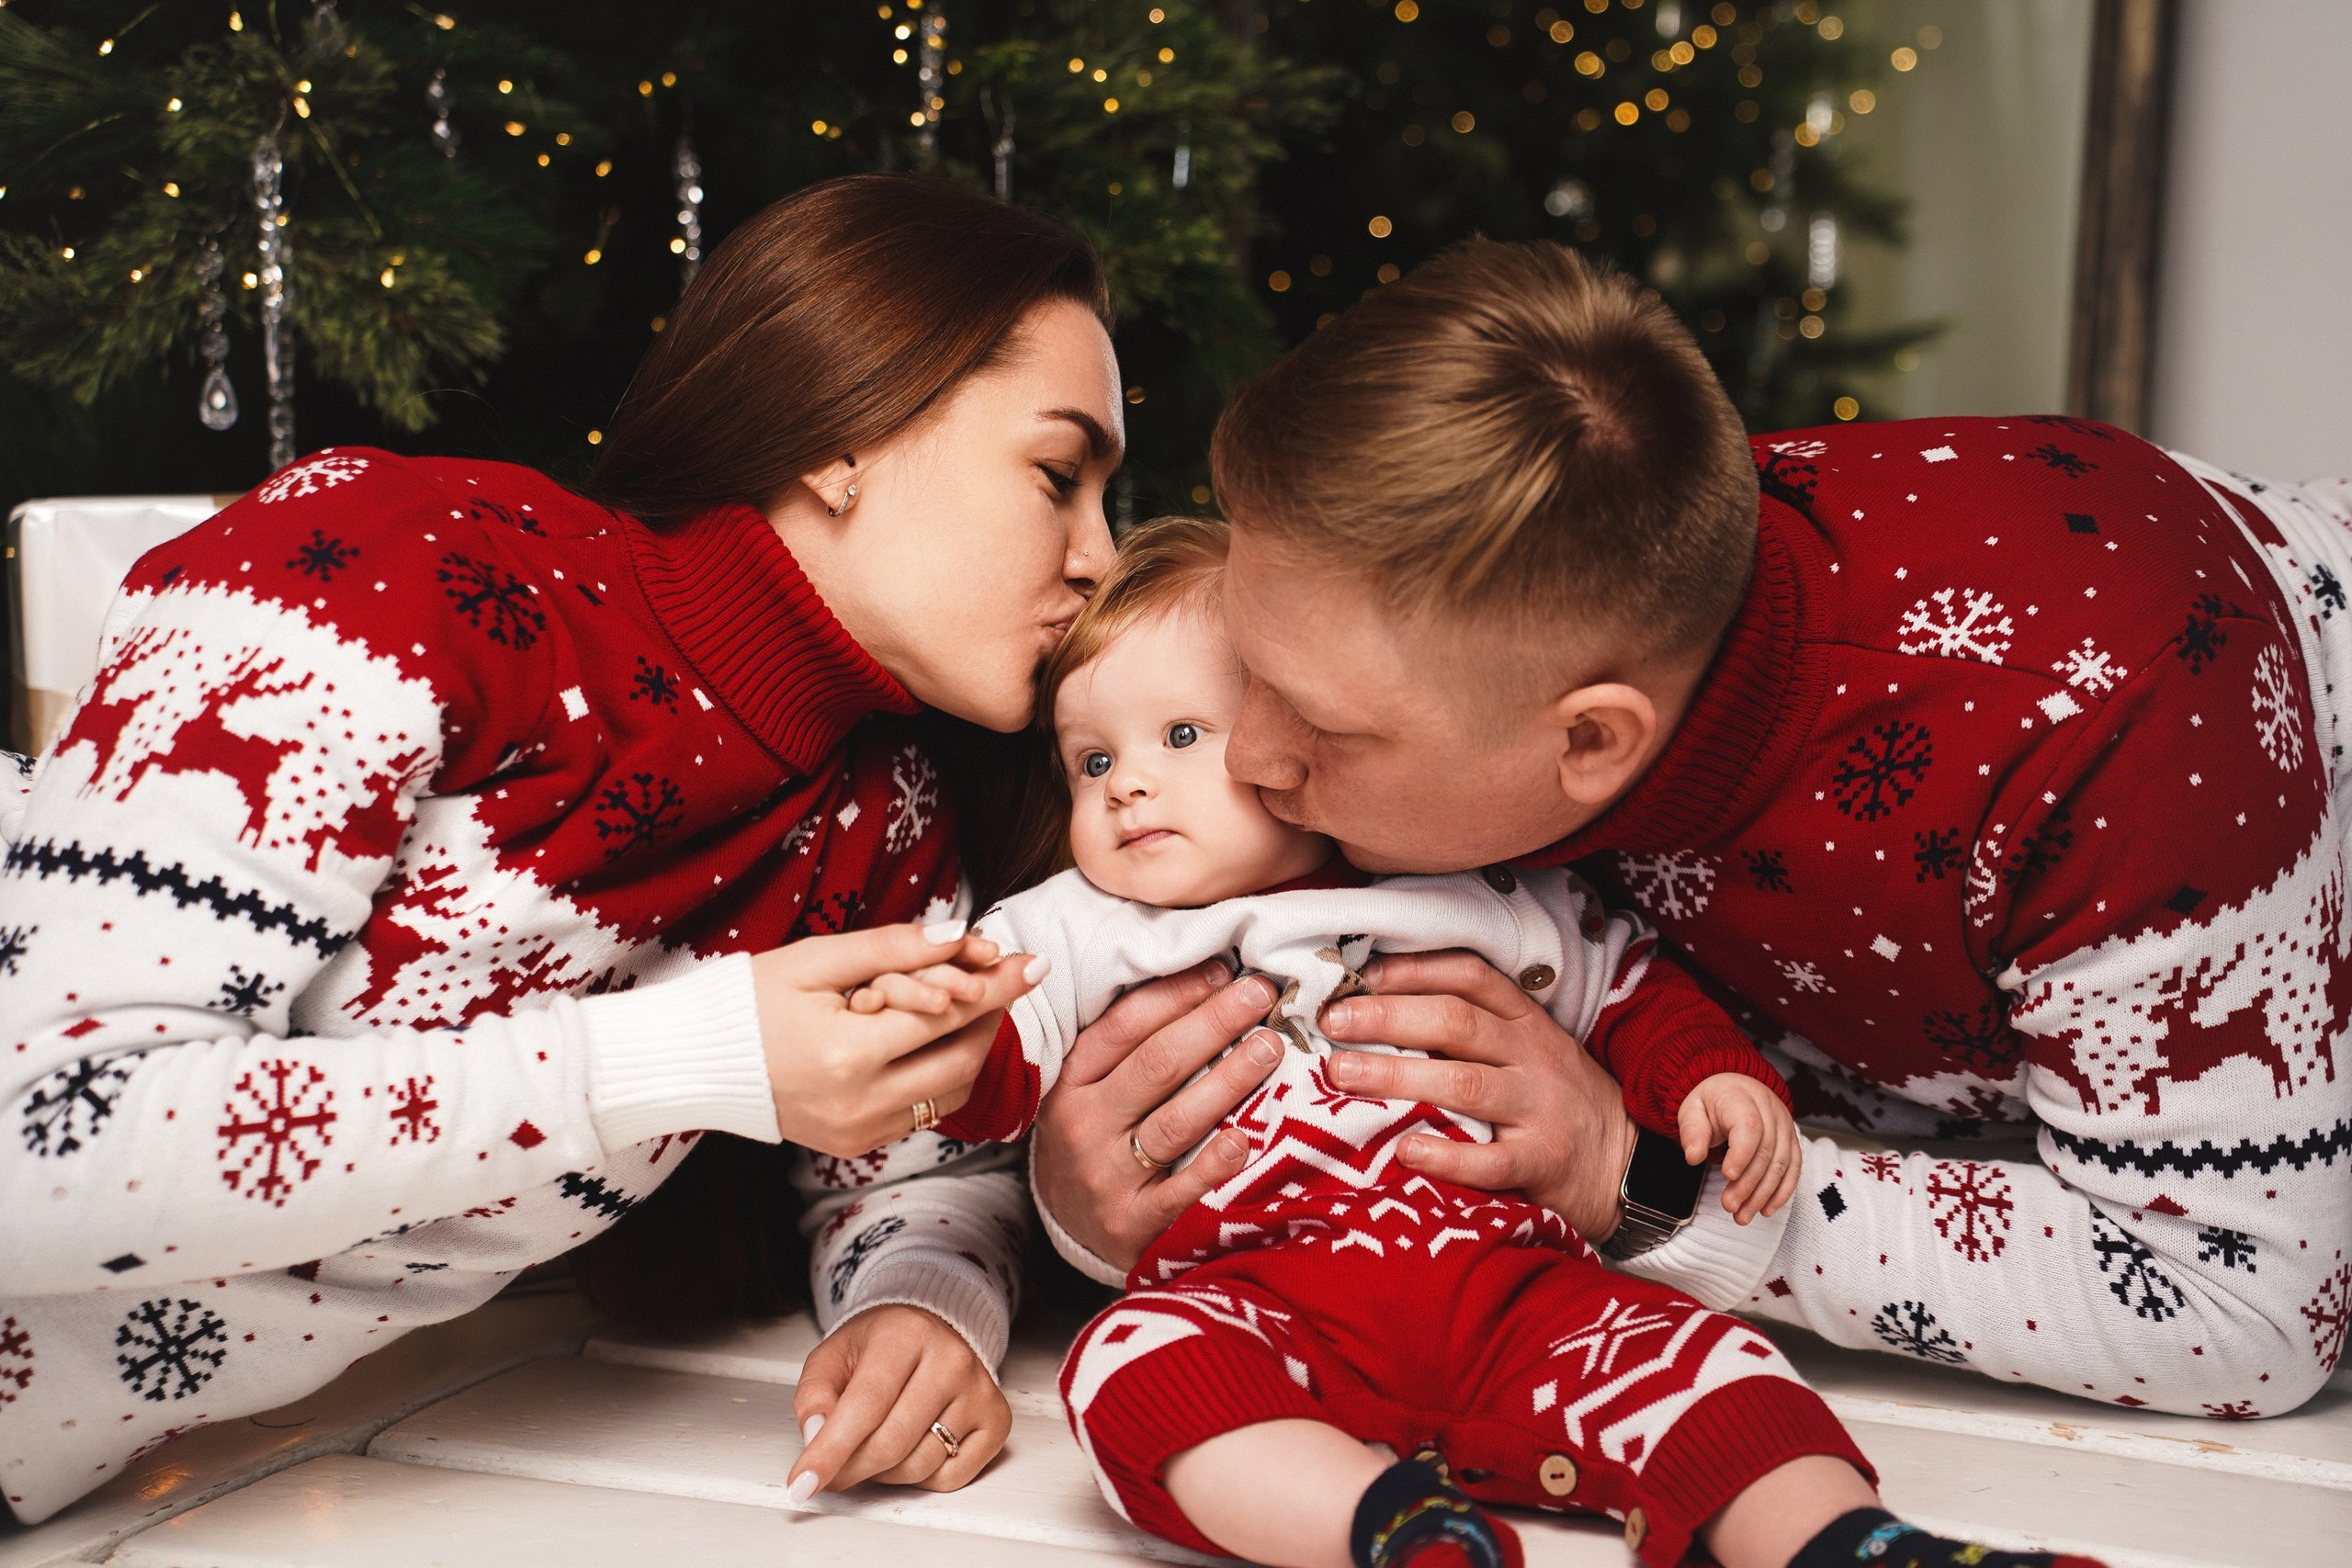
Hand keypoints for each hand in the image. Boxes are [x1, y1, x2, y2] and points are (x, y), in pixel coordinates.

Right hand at [753, 922, 1040, 1158]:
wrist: (695, 1061)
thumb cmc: (750, 999)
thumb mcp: (817, 960)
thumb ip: (893, 948)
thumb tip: (960, 937)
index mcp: (849, 1054)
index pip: (949, 1015)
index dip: (997, 986)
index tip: (1033, 962)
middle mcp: (861, 1104)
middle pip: (963, 1061)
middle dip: (992, 1018)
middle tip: (1002, 982)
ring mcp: (859, 1133)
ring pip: (951, 1096)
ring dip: (972, 1050)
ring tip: (972, 1008)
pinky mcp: (855, 1146)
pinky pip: (922, 1114)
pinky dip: (940, 1078)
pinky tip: (933, 1043)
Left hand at [788, 1304, 1009, 1497]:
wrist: (932, 1329)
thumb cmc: (880, 1346)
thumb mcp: (833, 1357)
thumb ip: (814, 1397)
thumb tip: (816, 1440)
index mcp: (906, 1334)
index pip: (865, 1406)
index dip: (829, 1451)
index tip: (802, 1483)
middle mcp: (951, 1359)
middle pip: (891, 1444)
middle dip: (850, 1469)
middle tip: (831, 1472)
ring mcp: (980, 1391)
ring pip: (918, 1467)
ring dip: (883, 1473)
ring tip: (875, 1445)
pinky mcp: (997, 1421)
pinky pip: (949, 1479)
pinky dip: (919, 1478)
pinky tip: (911, 1448)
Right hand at [1029, 960, 1285, 1271]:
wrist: (1067, 1224)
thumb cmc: (1095, 1136)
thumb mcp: (1090, 1086)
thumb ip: (1131, 1043)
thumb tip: (1204, 979)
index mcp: (1073, 1080)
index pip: (1126, 1026)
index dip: (1177, 993)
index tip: (1223, 970)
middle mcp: (1085, 1124)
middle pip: (1157, 1064)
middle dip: (1214, 1023)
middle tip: (1260, 995)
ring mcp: (1107, 1175)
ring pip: (1175, 1121)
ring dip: (1227, 1081)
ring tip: (1270, 1048)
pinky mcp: (1132, 1223)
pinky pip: (1180, 1191)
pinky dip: (1213, 1165)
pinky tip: (1245, 1140)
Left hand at [1319, 950, 1639, 1241]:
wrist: (1626, 1166)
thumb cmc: (1553, 1102)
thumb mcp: (1525, 1051)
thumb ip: (1468, 1031)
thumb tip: (1372, 1010)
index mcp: (1525, 1021)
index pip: (1469, 977)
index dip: (1413, 970)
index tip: (1359, 975)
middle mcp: (1533, 1056)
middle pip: (1457, 1023)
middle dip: (1388, 1018)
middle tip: (1332, 1022)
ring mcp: (1540, 1109)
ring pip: (1465, 1083)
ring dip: (1398, 1077)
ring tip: (1343, 1076)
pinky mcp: (1544, 1163)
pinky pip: (1491, 1159)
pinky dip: (1446, 1155)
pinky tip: (1405, 1151)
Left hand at [1678, 1073, 1799, 1223]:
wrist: (1734, 1089)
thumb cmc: (1712, 1101)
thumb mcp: (1692, 1110)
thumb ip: (1692, 1132)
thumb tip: (1693, 1156)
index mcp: (1742, 1098)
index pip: (1750, 1126)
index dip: (1742, 1153)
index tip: (1728, 1175)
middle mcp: (1770, 1110)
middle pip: (1766, 1151)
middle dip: (1748, 1184)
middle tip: (1730, 1206)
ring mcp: (1785, 1126)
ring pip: (1781, 1164)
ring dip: (1763, 1195)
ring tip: (1743, 1215)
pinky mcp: (1792, 1141)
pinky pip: (1793, 1169)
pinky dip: (1781, 1192)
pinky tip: (1766, 1209)